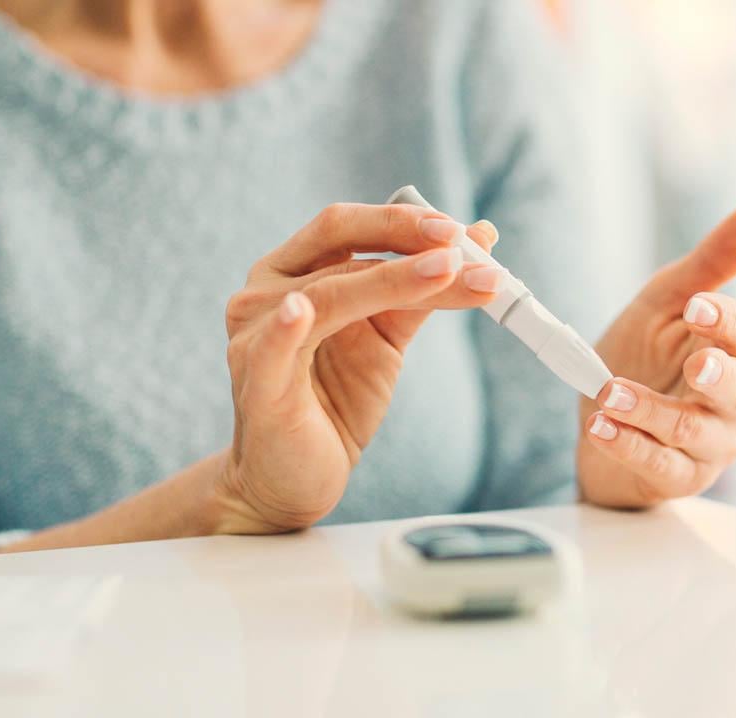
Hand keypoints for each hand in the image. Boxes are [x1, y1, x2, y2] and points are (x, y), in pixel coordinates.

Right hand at [215, 203, 499, 532]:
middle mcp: (266, 293)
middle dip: (402, 238)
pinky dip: (287, 326)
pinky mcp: (257, 383)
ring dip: (394, 280)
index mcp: (293, 271)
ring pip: (329, 294)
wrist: (295, 479)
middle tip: (457, 245)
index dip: (401, 220)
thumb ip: (424, 292)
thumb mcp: (386, 338)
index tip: (459, 230)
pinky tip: (302, 311)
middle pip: (338, 246)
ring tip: (448, 273)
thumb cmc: (335, 400)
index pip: (346, 226)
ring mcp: (254, 335)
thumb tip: (481, 241)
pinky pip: (273, 348)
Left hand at [578, 200, 735, 507]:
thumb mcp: (669, 301)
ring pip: (695, 432)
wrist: (603, 419)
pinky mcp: (677, 476)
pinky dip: (628, 446)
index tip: (697, 306)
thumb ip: (714, 261)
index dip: (728, 321)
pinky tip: (600, 428)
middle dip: (720, 378)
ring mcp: (711, 445)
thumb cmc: (646, 355)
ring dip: (652, 412)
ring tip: (610, 392)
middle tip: (695, 364)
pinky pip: (659, 464)